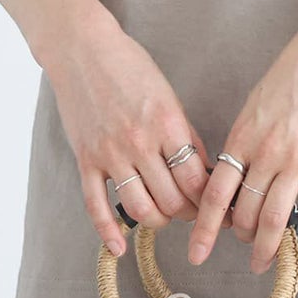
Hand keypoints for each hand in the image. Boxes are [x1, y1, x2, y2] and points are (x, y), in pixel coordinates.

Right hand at [44, 15, 228, 255]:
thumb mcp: (168, 95)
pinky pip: (97, 206)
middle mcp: (140, 142)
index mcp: (167, 124)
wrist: (83, 50)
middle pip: (172, 199)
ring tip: (164, 216)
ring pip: (140, 209)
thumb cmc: (130, 66)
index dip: (209, 200)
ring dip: (157, 221)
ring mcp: (110, 154)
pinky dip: (109, 233)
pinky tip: (120, 248)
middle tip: (191, 211)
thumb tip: (203, 170)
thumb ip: (185, 134)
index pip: (196, 180)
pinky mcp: (86, 160)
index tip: (214, 205)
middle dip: (187, 212)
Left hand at [187, 19, 297, 273]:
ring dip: (268, 246)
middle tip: (243, 247)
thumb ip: (246, 138)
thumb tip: (236, 170)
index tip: (196, 251)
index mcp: (243, 136)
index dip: (205, 227)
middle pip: (246, 210)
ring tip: (262, 263)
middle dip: (241, 236)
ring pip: (277, 216)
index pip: (216, 192)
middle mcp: (266, 152)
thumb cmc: (293, 71)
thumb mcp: (256, 103)